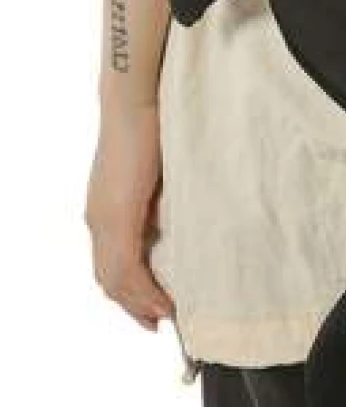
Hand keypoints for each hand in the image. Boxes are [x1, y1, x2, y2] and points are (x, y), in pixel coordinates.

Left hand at [85, 101, 175, 331]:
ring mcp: (104, 219)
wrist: (134, 100)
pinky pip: (127, 267)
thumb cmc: (148, 126)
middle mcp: (97, 220)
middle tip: (158, 322)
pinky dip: (144, 290)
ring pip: (115, 279)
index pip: (108, 264)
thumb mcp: (150, 174)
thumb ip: (152, 200)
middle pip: (108, 280)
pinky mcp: (117, 216)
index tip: (152, 307)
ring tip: (165, 316)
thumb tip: (169, 219)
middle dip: (133, 306)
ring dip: (139, 303)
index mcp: (103, 210)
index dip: (128, 291)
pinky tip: (162, 301)